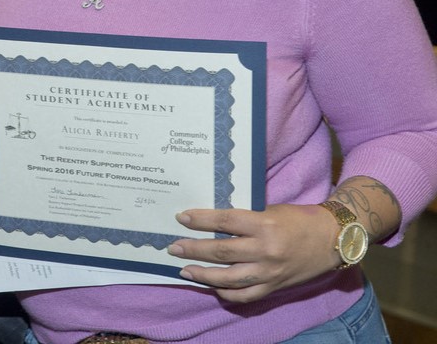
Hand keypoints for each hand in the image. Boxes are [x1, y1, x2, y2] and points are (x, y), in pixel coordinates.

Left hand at [168, 203, 339, 302]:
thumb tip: (213, 221)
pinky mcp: (275, 288)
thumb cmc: (299, 218)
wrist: (332, 239)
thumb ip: (245, 218)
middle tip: (174, 247)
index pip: (225, 220)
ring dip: (204, 274)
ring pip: (229, 278)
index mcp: (264, 225)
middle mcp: (266, 250)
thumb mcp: (270, 210)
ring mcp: (270, 272)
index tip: (182, 218)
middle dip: (194, 249)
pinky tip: (212, 286)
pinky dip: (226, 293)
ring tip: (185, 269)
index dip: (201, 220)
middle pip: (222, 251)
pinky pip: (246, 295)